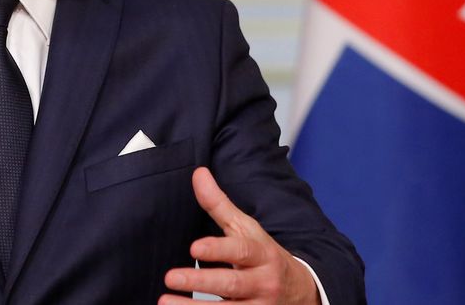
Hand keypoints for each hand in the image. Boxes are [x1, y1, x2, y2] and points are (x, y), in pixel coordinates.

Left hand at [160, 167, 319, 303]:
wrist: (300, 291)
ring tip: (164, 302)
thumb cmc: (264, 255)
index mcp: (261, 255)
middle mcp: (262, 283)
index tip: (194, 247)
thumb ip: (219, 205)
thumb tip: (198, 173)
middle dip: (201, 281)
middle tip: (170, 277)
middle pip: (232, 284)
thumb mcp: (247, 229)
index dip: (218, 250)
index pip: (241, 251)